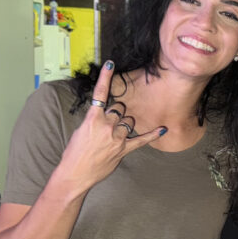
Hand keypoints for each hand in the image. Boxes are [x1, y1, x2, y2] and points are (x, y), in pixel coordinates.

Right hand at [59, 61, 165, 190]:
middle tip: (106, 125)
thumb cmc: (74, 152)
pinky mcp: (124, 150)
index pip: (100, 94)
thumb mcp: (81, 130)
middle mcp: (107, 126)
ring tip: (113, 135)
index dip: (105, 78)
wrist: (75, 174)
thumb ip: (95, 119)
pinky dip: (152, 134)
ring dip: (124, 124)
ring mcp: (117, 138)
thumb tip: (107, 115)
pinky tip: (162, 129)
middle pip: (119, 109)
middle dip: (115, 113)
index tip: (110, 64)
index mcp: (93, 119)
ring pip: (129, 121)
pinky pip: (142, 139)